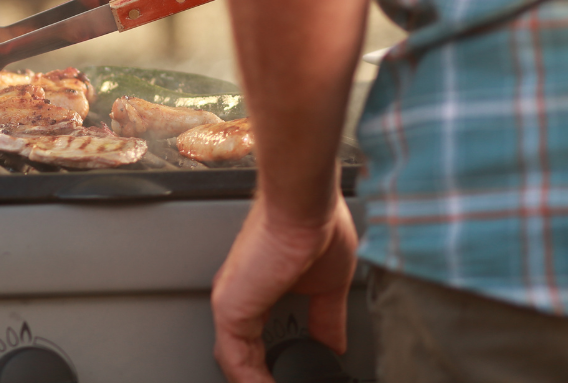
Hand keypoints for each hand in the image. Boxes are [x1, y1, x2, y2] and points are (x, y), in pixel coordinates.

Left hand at [211, 193, 357, 382]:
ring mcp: (232, 303)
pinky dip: (252, 381)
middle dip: (261, 377)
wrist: (305, 202)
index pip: (255, 340)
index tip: (290, 377)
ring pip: (236, 362)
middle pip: (241, 355)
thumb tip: (335, 344)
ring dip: (257, 382)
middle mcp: (239, 297)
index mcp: (258, 289)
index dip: (270, 367)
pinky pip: (235, 360)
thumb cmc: (316, 224)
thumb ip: (327, 318)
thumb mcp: (329, 285)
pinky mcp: (232, 308)